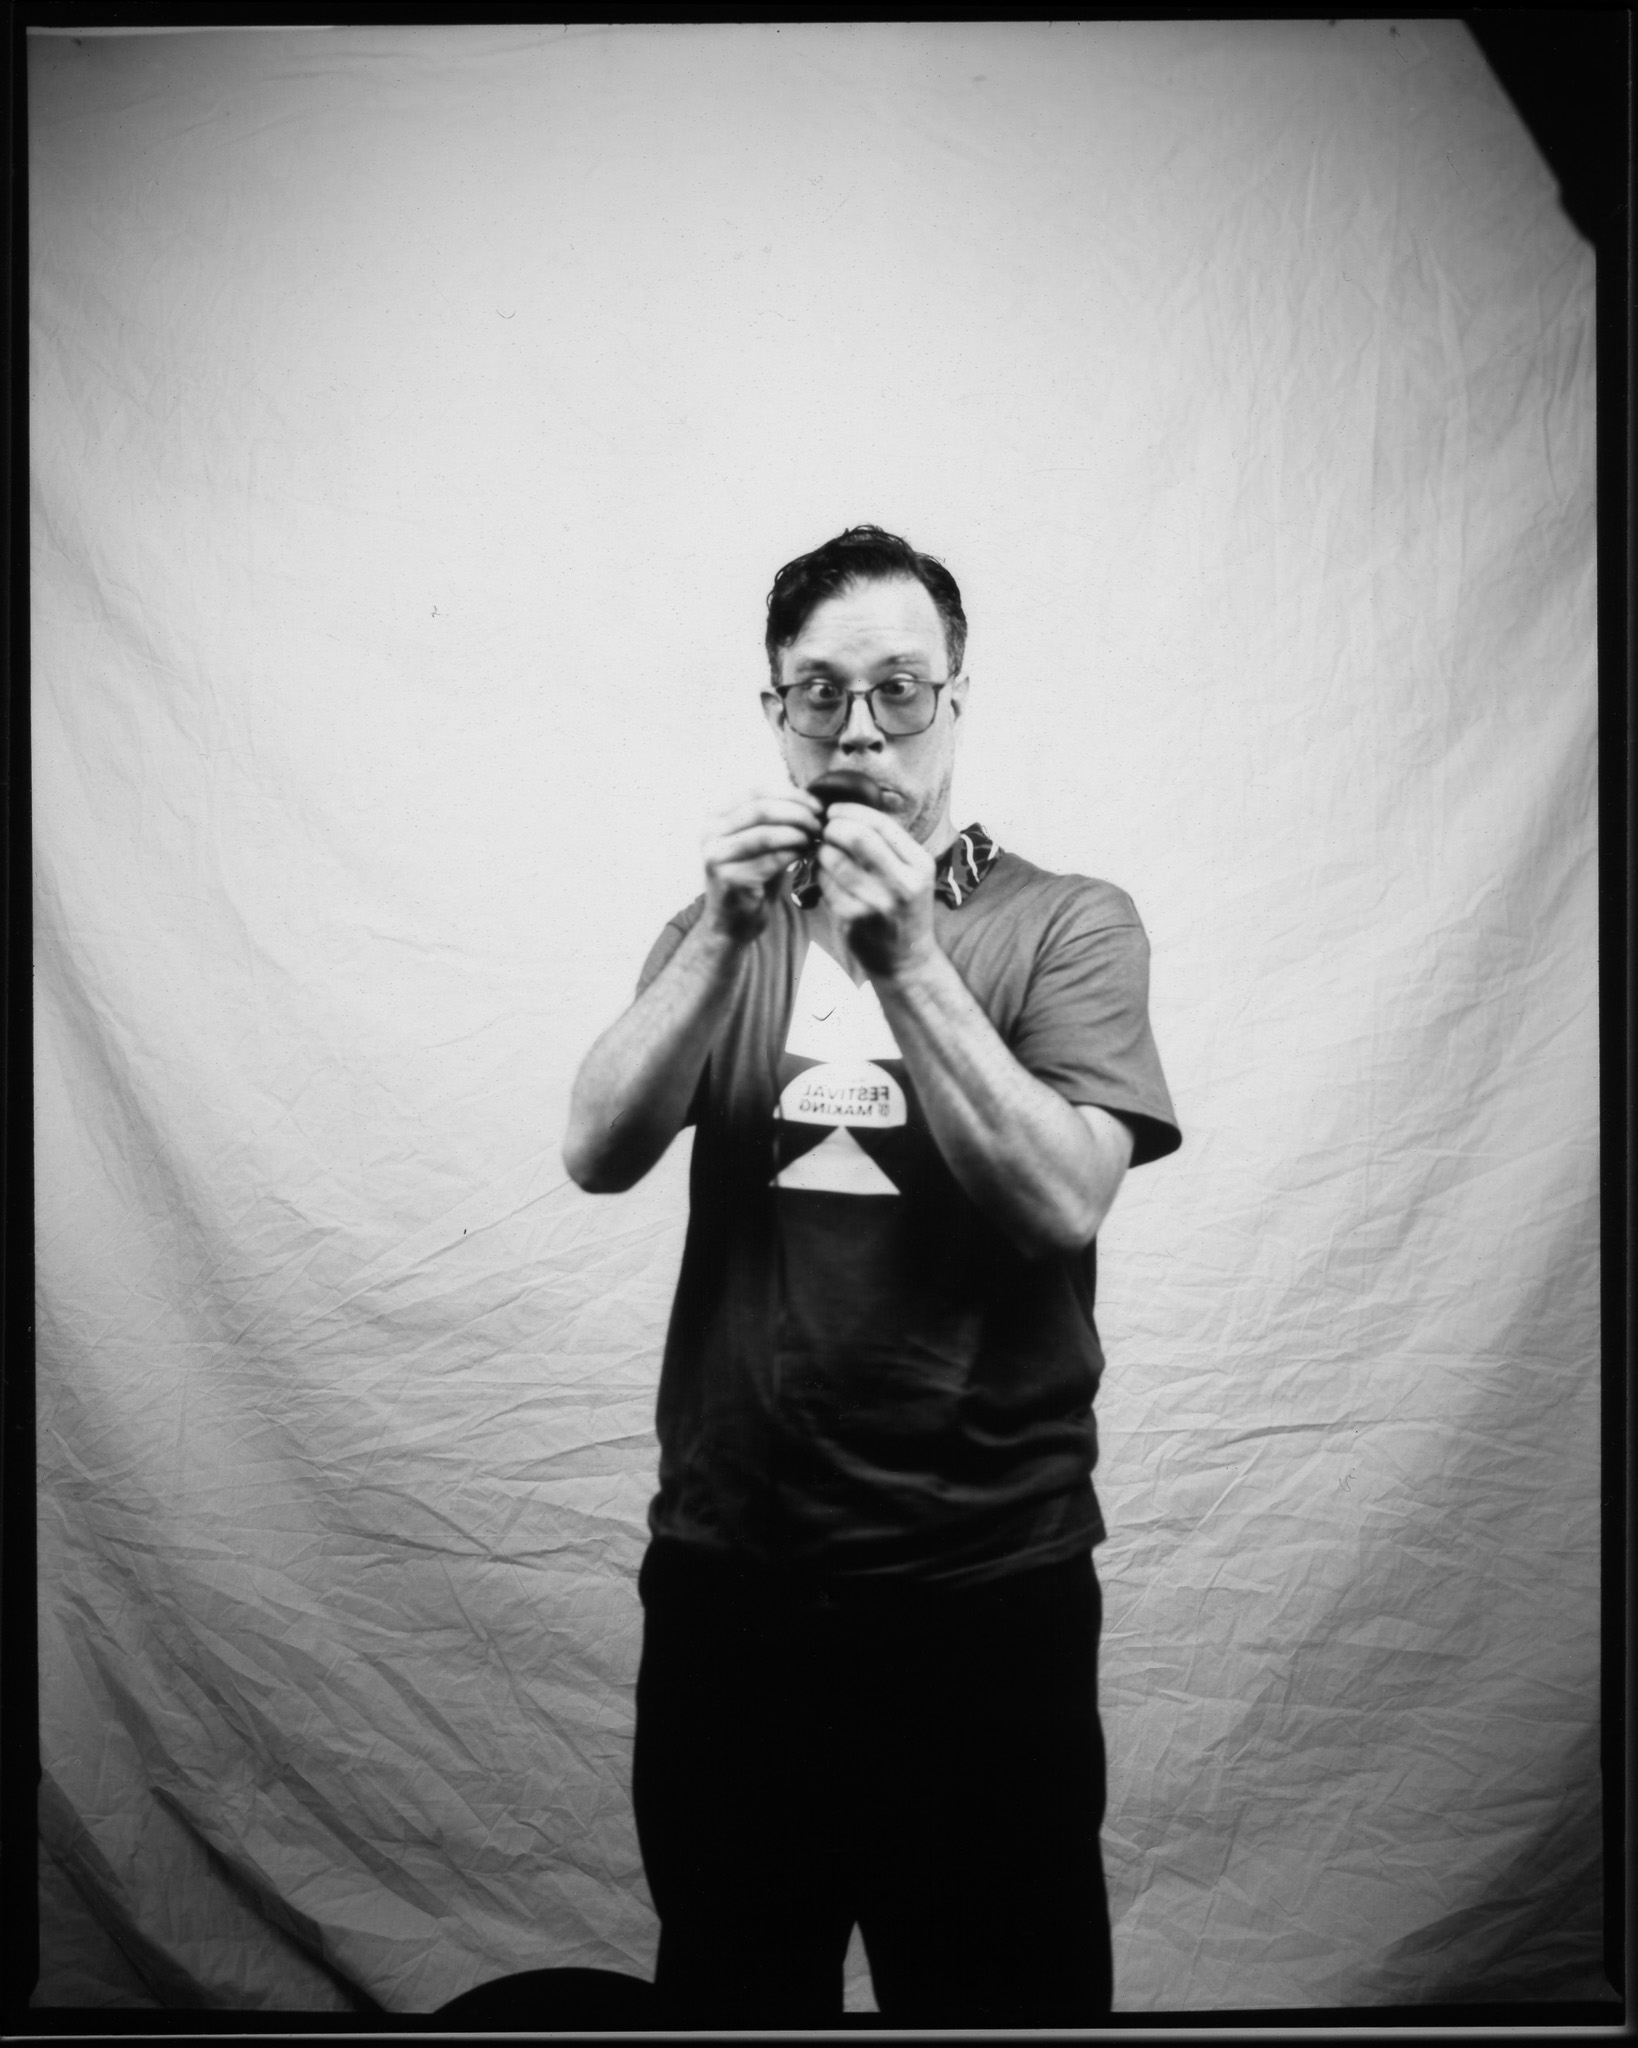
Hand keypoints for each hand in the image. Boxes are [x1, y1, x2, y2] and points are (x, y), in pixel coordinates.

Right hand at [702, 788, 821, 943]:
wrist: (733, 924)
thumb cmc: (753, 880)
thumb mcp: (762, 844)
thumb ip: (776, 820)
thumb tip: (810, 800)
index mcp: (717, 817)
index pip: (758, 792)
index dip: (792, 794)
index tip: (818, 805)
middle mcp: (710, 832)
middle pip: (761, 809)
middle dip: (796, 813)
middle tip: (819, 824)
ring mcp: (715, 855)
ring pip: (764, 833)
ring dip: (796, 834)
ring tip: (814, 839)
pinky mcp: (726, 878)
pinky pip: (767, 860)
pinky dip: (791, 855)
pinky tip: (805, 856)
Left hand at [815, 804, 937, 978]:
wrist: (906, 960)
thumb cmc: (903, 909)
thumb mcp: (911, 874)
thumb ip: (888, 845)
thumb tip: (847, 811)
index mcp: (920, 864)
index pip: (881, 824)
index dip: (851, 811)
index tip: (834, 811)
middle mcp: (903, 883)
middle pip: (858, 837)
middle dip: (834, 828)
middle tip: (824, 830)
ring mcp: (878, 903)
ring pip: (836, 860)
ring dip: (822, 851)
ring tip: (823, 853)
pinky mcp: (855, 919)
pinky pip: (826, 885)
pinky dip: (820, 876)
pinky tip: (825, 877)